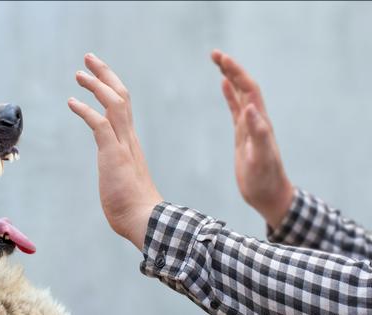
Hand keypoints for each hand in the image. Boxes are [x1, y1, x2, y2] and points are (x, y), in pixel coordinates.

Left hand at [68, 53, 161, 249]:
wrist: (145, 220)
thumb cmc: (133, 206)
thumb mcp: (122, 180)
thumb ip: (118, 169)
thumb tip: (114, 175)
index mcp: (130, 142)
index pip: (123, 105)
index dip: (111, 86)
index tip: (98, 74)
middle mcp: (129, 138)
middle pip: (121, 95)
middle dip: (105, 74)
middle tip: (89, 58)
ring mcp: (123, 145)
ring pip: (114, 103)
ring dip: (96, 85)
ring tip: (79, 73)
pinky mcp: (113, 155)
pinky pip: (100, 124)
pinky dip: (86, 110)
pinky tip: (72, 102)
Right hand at [211, 50, 294, 228]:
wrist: (268, 195)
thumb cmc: (265, 179)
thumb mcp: (261, 158)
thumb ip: (258, 133)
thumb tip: (250, 107)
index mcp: (260, 122)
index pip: (248, 89)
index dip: (236, 72)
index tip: (221, 59)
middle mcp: (256, 120)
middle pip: (244, 86)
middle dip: (231, 68)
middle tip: (214, 54)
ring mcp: (249, 126)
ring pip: (240, 94)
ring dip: (230, 77)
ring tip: (218, 62)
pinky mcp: (243, 134)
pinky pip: (235, 109)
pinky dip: (230, 95)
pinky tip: (223, 86)